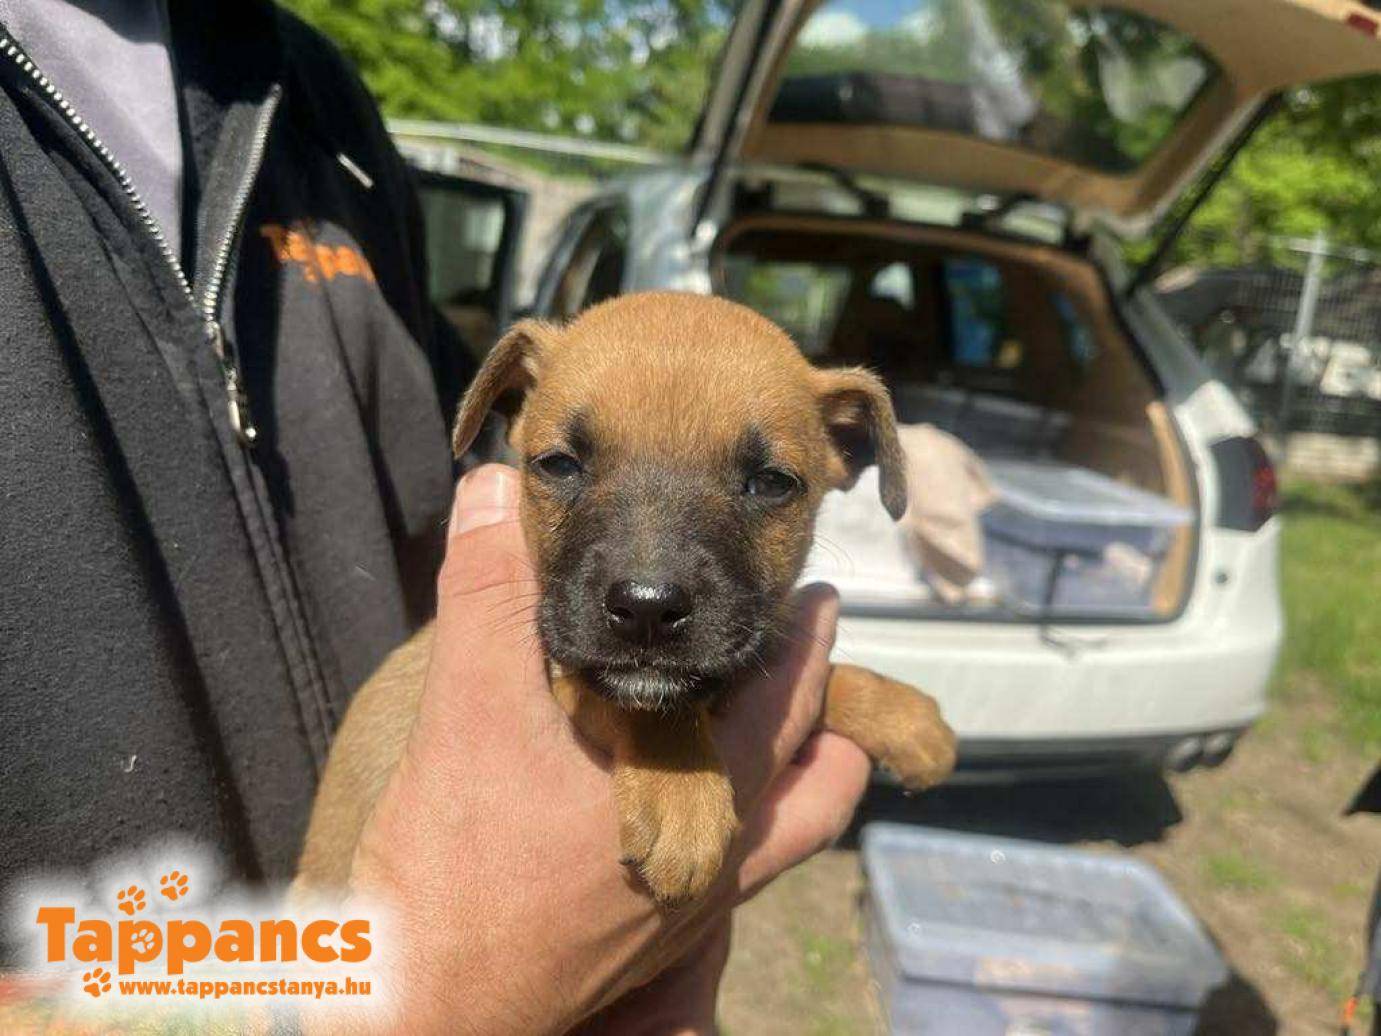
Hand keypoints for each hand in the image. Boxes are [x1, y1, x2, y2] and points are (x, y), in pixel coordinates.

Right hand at [347, 465, 869, 1033]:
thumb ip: (489, 594)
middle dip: (815, 690)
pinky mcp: (668, 941)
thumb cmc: (455, 869)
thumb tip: (495, 489)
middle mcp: (724, 850)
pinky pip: (751, 867)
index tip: (812, 592)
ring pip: (797, 824)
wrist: (433, 1008)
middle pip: (813, 758)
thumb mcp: (466, 709)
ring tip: (782, 715)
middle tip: (806, 634)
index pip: (789, 694)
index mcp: (700, 785)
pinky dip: (756, 815)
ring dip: (803, 762)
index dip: (806, 635)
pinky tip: (702, 792)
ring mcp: (702, 902)